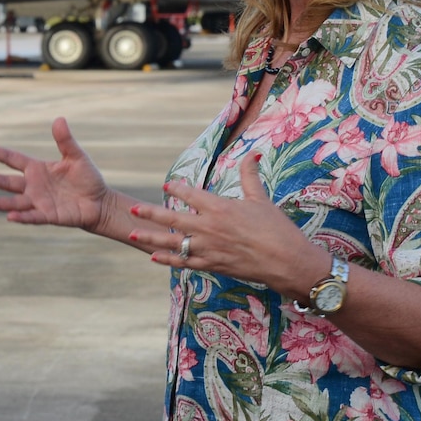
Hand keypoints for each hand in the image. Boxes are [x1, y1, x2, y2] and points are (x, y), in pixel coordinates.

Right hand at [0, 118, 115, 235]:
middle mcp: (33, 185)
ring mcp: (39, 202)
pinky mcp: (48, 215)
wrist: (100, 202)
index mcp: (37, 168)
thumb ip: (65, 140)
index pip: (11, 159)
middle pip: (7, 182)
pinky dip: (22, 217)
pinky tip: (9, 217)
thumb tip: (59, 119)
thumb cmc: (87, 178)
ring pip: (14, 202)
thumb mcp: (77, 157)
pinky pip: (32, 216)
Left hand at [126, 153, 329, 297]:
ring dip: (151, 237)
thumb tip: (252, 154)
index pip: (190, 194)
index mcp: (219, 207)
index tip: (167, 186)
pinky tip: (153, 257)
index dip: (177, 188)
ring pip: (173, 242)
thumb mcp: (261, 200)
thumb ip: (250, 176)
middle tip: (132, 209)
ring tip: (132, 233)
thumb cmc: (277, 229)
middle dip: (150, 213)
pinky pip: (184, 262)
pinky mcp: (212, 265)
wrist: (287, 261)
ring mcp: (208, 248)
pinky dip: (168, 260)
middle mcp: (208, 227)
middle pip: (172, 218)